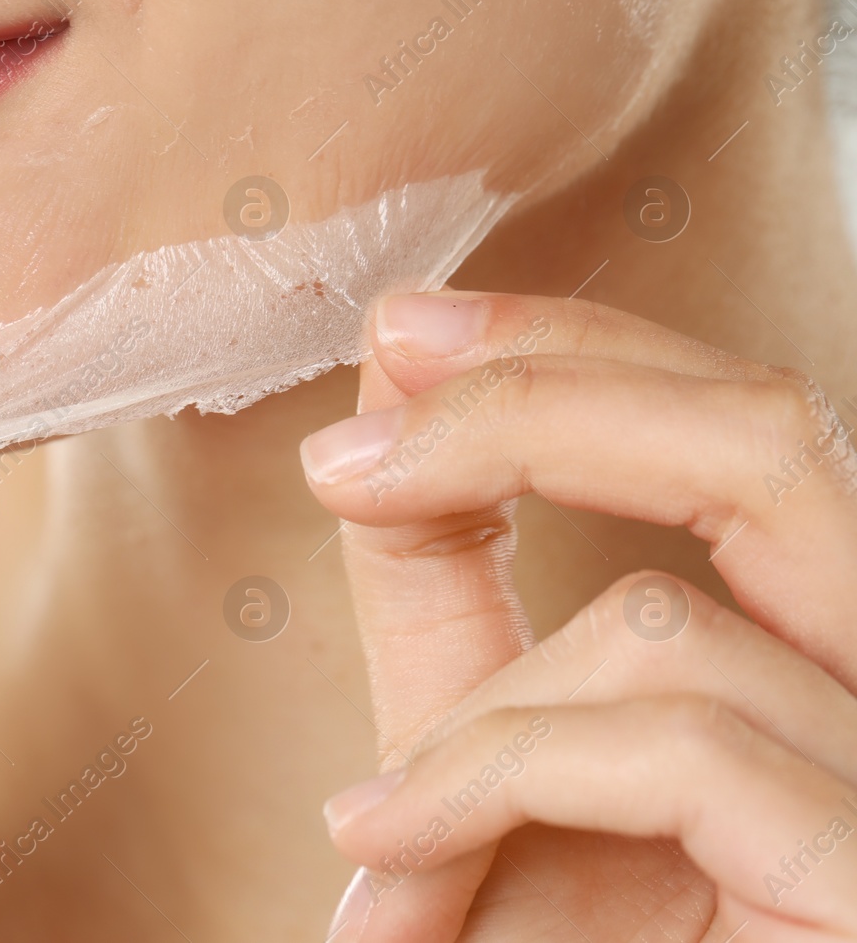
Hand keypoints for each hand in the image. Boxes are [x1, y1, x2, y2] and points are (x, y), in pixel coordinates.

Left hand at [301, 291, 856, 940]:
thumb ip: (452, 602)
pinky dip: (492, 774)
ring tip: (372, 823)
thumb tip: (381, 411)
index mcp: (822, 659)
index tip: (405, 331)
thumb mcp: (496, 768)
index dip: (579, 344)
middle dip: (541, 393)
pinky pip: (675, 743)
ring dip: (474, 712)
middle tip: (366, 416)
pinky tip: (388, 846)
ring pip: (680, 615)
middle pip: (771, 437)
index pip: (748, 428)